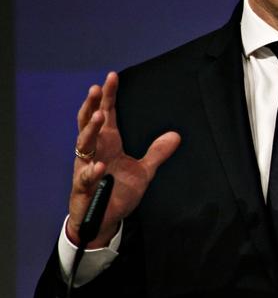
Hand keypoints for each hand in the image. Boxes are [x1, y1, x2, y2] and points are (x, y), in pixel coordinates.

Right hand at [66, 72, 180, 247]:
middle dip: (92, 106)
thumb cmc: (117, 192)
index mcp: (108, 144)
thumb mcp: (143, 171)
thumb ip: (157, 153)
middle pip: (88, 123)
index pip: (106, 115)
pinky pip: (85, 178)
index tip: (111, 77)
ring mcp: (85, 168)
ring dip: (90, 130)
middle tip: (96, 89)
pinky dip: (91, 172)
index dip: (108, 97)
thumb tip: (175, 135)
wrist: (103, 220)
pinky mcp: (83, 188)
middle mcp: (94, 152)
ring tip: (99, 116)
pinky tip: (99, 166)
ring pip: (83, 145)